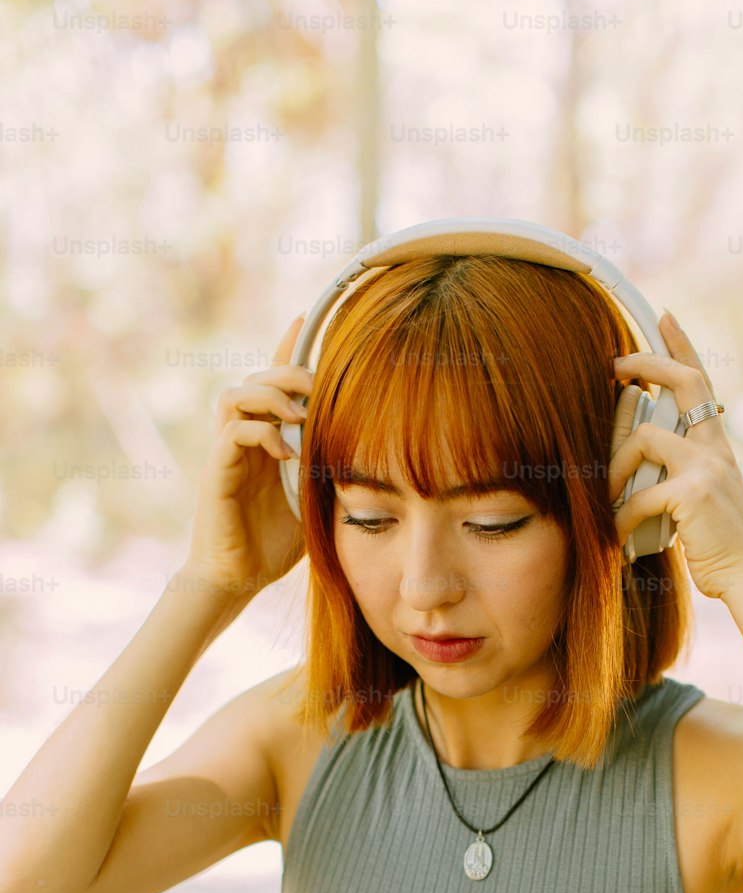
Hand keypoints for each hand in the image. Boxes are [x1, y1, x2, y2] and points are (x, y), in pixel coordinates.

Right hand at [184, 315, 312, 597]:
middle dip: (288, 371)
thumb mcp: (316, 495)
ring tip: (300, 414)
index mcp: (268, 435)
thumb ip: (331, 466)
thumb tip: (374, 447)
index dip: (288, 346)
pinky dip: (261, 433)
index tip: (309, 317)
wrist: (240, 575)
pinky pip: (233, 433)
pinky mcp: (218, 470)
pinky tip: (285, 451)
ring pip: (237, 394)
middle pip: (256, 377)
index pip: (275, 380)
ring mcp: (227, 451)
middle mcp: (244, 435)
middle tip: (318, 383)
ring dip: (271, 396)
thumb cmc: (277, 540)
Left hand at [609, 312, 742, 600]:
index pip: (701, 381)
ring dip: (615, 469)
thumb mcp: (703, 499)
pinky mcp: (693, 493)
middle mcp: (716, 448)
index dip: (683, 345)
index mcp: (717, 446)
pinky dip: (621, 518)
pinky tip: (618, 537)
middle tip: (615, 364)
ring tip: (607, 499)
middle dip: (646, 363)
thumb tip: (639, 461)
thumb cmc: (720, 545)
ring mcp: (707, 467)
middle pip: (683, 382)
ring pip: (644, 439)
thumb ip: (679, 474)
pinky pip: (639, 495)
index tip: (664, 315)